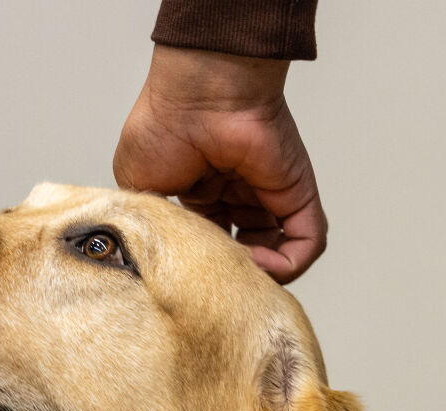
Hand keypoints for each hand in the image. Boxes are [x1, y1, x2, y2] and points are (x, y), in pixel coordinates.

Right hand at [113, 45, 326, 283]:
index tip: (192, 275)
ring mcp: (272, 197)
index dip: (206, 269)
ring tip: (235, 271)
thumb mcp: (138, 190)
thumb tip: (161, 260)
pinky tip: (258, 264)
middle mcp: (242, 198)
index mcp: (206, 196)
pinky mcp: (298, 196)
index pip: (215, 247)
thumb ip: (152, 228)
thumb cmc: (163, 127)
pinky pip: (307, 245)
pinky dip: (287, 266)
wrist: (198, 95)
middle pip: (249, 256)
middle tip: (215, 278)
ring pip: (280, 257)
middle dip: (234, 275)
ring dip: (259, 276)